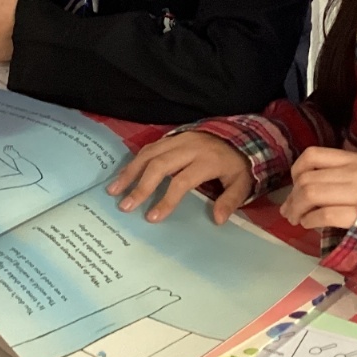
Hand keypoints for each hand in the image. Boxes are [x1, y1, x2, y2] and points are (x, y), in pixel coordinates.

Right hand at [107, 132, 252, 224]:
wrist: (237, 136)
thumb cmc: (236, 166)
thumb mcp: (242, 183)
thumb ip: (230, 200)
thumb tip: (217, 220)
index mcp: (207, 160)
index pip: (182, 180)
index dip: (166, 199)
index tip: (152, 217)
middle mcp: (189, 147)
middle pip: (159, 165)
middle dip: (140, 186)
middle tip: (125, 206)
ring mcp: (178, 139)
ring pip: (149, 154)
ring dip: (130, 172)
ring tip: (114, 190)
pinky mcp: (171, 137)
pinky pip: (149, 148)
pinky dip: (134, 162)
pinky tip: (123, 176)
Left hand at [281, 146, 356, 230]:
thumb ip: (341, 173)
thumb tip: (303, 186)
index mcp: (355, 159)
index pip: (313, 155)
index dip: (296, 170)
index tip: (295, 184)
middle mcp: (355, 172)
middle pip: (307, 179)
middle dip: (292, 196)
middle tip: (289, 210)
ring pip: (311, 194)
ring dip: (296, 209)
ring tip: (295, 219)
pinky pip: (324, 215)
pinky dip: (310, 220)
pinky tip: (309, 225)